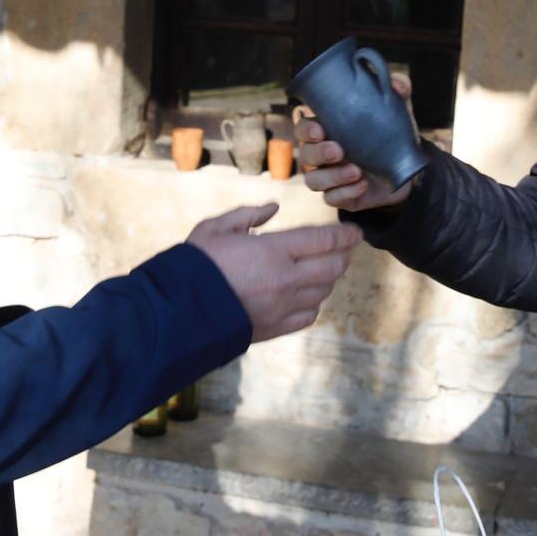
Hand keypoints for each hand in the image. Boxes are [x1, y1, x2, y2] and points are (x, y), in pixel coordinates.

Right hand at [187, 203, 358, 341]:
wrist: (181, 311)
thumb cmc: (196, 264)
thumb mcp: (216, 227)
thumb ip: (247, 214)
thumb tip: (272, 208)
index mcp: (274, 251)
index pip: (324, 241)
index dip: (345, 236)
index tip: (355, 232)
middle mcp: (286, 280)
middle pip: (333, 268)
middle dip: (343, 256)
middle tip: (343, 249)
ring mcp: (284, 307)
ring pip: (323, 292)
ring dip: (328, 278)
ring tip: (323, 269)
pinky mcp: (276, 327)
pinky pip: (308, 315)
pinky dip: (313, 303)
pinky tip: (305, 295)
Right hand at [293, 74, 415, 212]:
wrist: (408, 170)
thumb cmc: (391, 134)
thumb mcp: (397, 110)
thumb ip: (399, 89)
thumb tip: (398, 84)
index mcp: (327, 130)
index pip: (303, 128)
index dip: (306, 129)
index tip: (320, 129)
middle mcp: (321, 154)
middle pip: (306, 154)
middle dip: (319, 153)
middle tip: (339, 150)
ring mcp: (329, 177)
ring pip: (314, 180)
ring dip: (333, 176)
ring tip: (356, 171)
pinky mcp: (340, 196)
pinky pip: (332, 198)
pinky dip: (345, 192)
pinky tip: (361, 186)